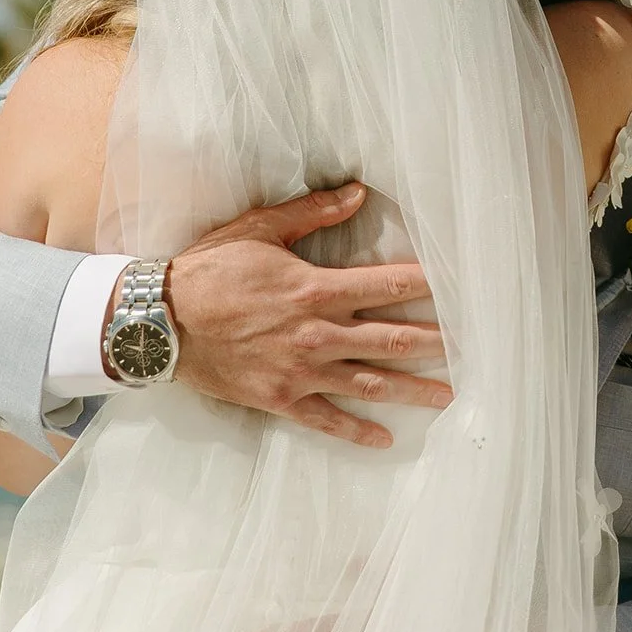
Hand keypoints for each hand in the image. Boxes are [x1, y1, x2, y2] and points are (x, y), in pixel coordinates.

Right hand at [106, 183, 449, 447]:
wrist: (158, 323)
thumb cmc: (208, 270)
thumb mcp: (259, 229)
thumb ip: (312, 214)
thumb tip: (358, 193)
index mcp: (315, 289)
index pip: (386, 284)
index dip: (426, 285)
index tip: (459, 287)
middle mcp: (317, 333)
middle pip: (391, 339)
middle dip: (435, 343)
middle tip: (472, 348)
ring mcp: (301, 371)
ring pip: (370, 383)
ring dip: (413, 391)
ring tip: (449, 396)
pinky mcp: (281, 398)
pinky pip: (327, 419)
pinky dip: (357, 431)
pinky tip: (385, 439)